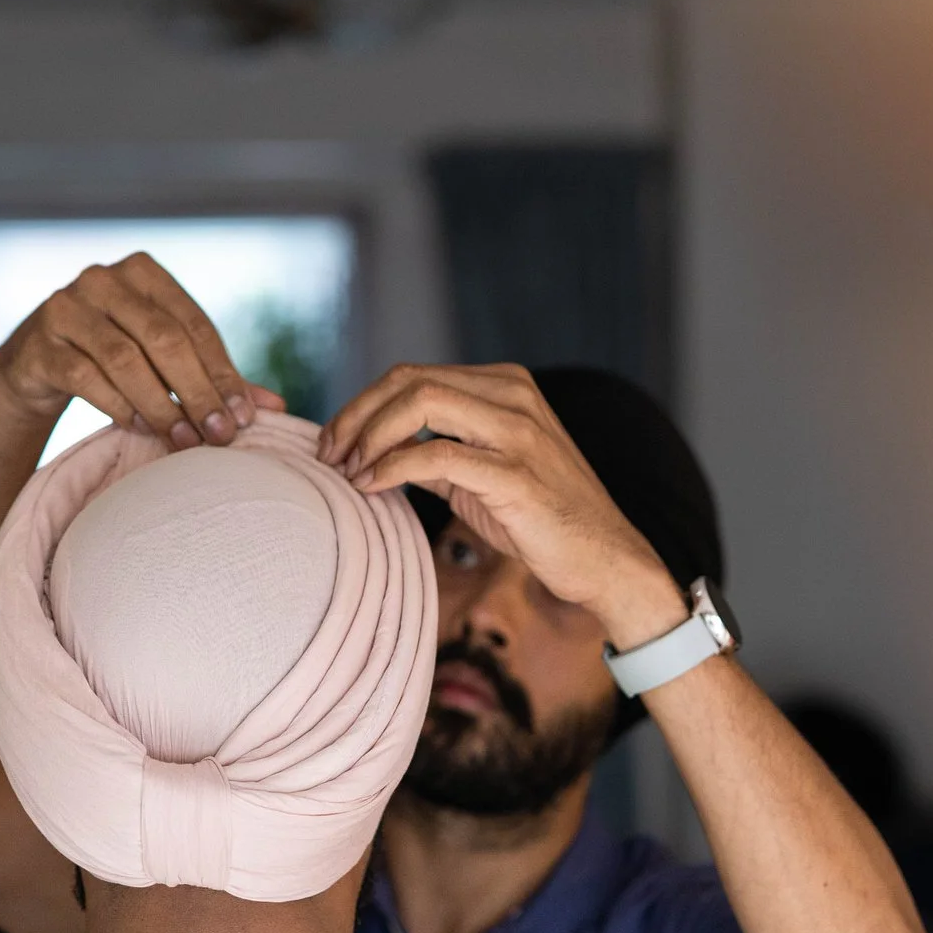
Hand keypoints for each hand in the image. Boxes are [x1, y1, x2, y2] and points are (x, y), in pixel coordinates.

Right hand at [0, 252, 282, 447]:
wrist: (35, 364)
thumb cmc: (112, 359)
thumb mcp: (161, 360)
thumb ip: (213, 376)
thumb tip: (275, 407)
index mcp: (144, 272)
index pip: (194, 323)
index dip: (223, 372)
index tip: (245, 417)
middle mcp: (103, 279)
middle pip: (163, 338)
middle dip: (197, 391)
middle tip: (219, 435)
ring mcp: (65, 307)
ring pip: (125, 359)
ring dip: (160, 405)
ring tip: (184, 440)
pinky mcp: (40, 343)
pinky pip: (87, 377)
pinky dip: (118, 405)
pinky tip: (139, 427)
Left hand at [319, 363, 684, 640]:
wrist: (603, 558)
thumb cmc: (540, 518)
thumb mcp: (481, 474)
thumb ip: (435, 453)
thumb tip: (374, 452)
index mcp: (505, 385)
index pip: (413, 375)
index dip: (363, 405)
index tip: (335, 441)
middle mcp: (512, 396)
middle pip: (409, 380)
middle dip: (356, 415)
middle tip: (329, 455)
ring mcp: (517, 431)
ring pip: (420, 403)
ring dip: (369, 437)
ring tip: (347, 471)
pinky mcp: (514, 473)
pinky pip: (435, 455)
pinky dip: (391, 467)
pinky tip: (371, 487)